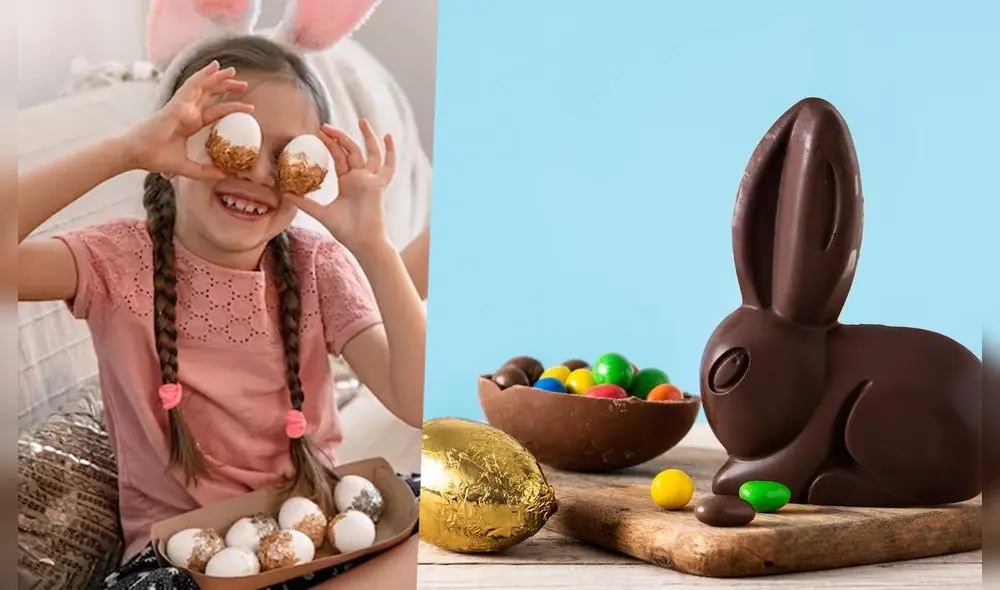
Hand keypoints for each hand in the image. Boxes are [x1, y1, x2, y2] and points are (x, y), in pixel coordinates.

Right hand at [124, 61, 252, 179]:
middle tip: (244, 85)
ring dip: (217, 77)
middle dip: (226, 87)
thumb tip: (223, 175)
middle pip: (210, 94)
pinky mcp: (176, 104)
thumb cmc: (156, 158)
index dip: (230, 107)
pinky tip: (214, 68)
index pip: (214, 111)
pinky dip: (203, 76)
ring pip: (202, 86)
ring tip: (232, 70)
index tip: (250, 108)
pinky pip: (191, 86)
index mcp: (190, 123)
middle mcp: (186, 111)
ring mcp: (181, 106)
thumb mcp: (186, 167)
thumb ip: (204, 171)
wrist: (137, 155)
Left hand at [285, 119, 396, 250]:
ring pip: (370, 153)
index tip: (317, 133)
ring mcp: (370, 180)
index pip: (338, 157)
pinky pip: (388, 166)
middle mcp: (359, 178)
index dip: (329, 144)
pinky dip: (390, 152)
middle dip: (339, 136)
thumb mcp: (321, 213)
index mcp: (347, 182)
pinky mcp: (379, 184)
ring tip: (362, 120)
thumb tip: (284, 194)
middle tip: (325, 126)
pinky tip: (388, 137)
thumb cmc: (345, 230)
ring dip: (367, 137)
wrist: (361, 241)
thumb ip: (305, 203)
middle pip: (351, 150)